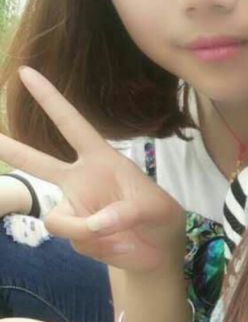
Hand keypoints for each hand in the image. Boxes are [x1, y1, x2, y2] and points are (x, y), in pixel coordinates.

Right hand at [0, 67, 185, 273]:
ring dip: (87, 231)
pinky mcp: (74, 234)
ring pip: (58, 219)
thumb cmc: (159, 215)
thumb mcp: (154, 207)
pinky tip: (119, 244)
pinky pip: (75, 241)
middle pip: (38, 161)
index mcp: (102, 158)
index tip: (27, 72)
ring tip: (122, 235)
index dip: (51, 99)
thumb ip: (125, 212)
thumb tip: (93, 223)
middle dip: (9, 148)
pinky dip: (99, 246)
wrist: (160, 249)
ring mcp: (75, 207)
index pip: (73, 124)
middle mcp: (81, 179)